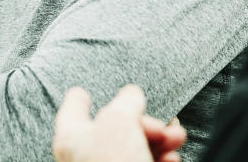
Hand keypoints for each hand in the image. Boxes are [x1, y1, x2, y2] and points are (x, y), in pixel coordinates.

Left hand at [53, 86, 185, 161]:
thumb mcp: (119, 120)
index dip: (79, 99)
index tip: (81, 93)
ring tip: (176, 139)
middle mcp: (85, 158)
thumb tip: (132, 95)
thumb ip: (126, 101)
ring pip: (134, 148)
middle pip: (114, 129)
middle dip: (145, 123)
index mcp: (71, 138)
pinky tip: (172, 160)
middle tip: (163, 126)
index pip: (73, 110)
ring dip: (160, 141)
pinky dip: (161, 161)